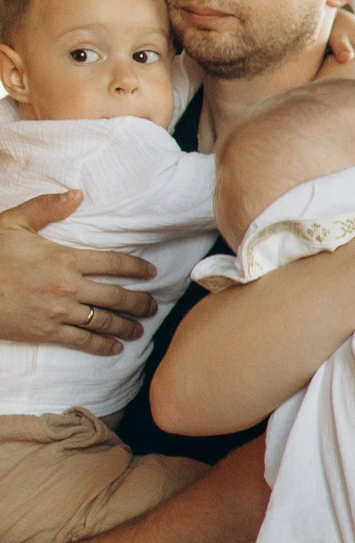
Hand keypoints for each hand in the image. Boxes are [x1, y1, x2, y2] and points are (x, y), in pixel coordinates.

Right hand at [0, 193, 155, 352]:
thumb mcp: (13, 223)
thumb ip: (46, 208)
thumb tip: (76, 195)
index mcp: (63, 258)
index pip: (114, 263)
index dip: (137, 268)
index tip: (151, 273)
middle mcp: (67, 286)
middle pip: (117, 296)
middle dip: (140, 302)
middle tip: (153, 306)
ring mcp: (57, 312)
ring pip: (104, 320)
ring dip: (127, 325)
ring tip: (140, 328)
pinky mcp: (45, 332)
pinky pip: (82, 341)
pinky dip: (102, 345)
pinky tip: (115, 348)